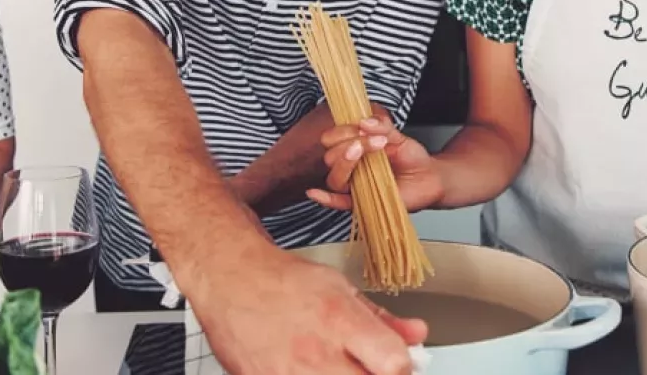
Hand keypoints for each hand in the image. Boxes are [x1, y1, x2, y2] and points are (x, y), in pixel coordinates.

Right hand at [191, 240, 426, 374]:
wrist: (231, 281)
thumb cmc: (284, 282)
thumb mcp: (341, 289)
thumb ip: (382, 318)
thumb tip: (416, 335)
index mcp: (339, 321)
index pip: (393, 363)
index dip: (405, 366)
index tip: (402, 364)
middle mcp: (315, 354)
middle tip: (372, 367)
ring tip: (341, 366)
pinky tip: (314, 370)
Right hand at [307, 108, 442, 212]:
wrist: (429, 177)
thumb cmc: (411, 157)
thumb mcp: (399, 136)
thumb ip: (383, 126)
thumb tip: (364, 121)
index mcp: (355, 149)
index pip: (332, 139)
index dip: (342, 131)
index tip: (362, 126)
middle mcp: (351, 167)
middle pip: (331, 157)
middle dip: (347, 144)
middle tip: (372, 140)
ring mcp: (355, 185)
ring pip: (335, 178)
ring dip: (344, 163)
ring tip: (362, 150)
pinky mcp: (362, 203)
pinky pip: (338, 203)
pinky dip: (325, 199)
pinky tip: (314, 192)